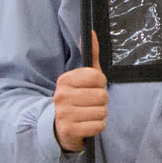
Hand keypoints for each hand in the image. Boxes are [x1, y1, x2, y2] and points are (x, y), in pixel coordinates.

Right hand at [52, 33, 107, 151]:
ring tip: (88, 114)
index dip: (100, 83)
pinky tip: (87, 124)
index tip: (92, 87)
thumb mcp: (82, 76)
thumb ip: (90, 55)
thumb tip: (92, 32)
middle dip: (101, 100)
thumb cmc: (76, 98)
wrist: (59, 127)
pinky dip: (97, 126)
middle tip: (90, 103)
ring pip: (102, 111)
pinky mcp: (69, 130)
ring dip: (99, 114)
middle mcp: (61, 96)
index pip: (97, 76)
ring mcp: (63, 114)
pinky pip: (99, 126)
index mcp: (64, 80)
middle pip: (102, 95)